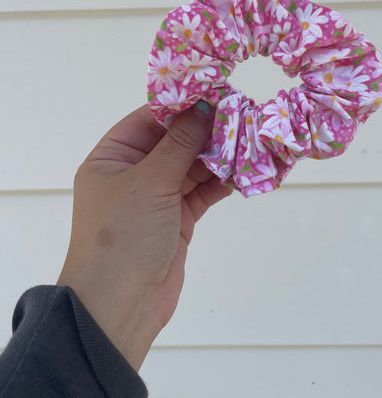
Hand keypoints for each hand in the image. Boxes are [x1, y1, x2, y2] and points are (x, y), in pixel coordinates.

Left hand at [57, 102, 231, 371]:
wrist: (120, 305)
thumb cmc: (122, 236)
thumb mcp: (149, 183)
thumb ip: (180, 143)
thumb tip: (205, 106)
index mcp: (113, 157)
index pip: (150, 119)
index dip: (183, 105)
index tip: (217, 92)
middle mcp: (134, 173)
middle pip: (175, 141)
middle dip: (207, 130)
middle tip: (244, 115)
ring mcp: (157, 197)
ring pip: (193, 166)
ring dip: (219, 156)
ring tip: (251, 140)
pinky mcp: (178, 219)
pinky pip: (203, 192)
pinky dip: (222, 182)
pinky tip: (245, 171)